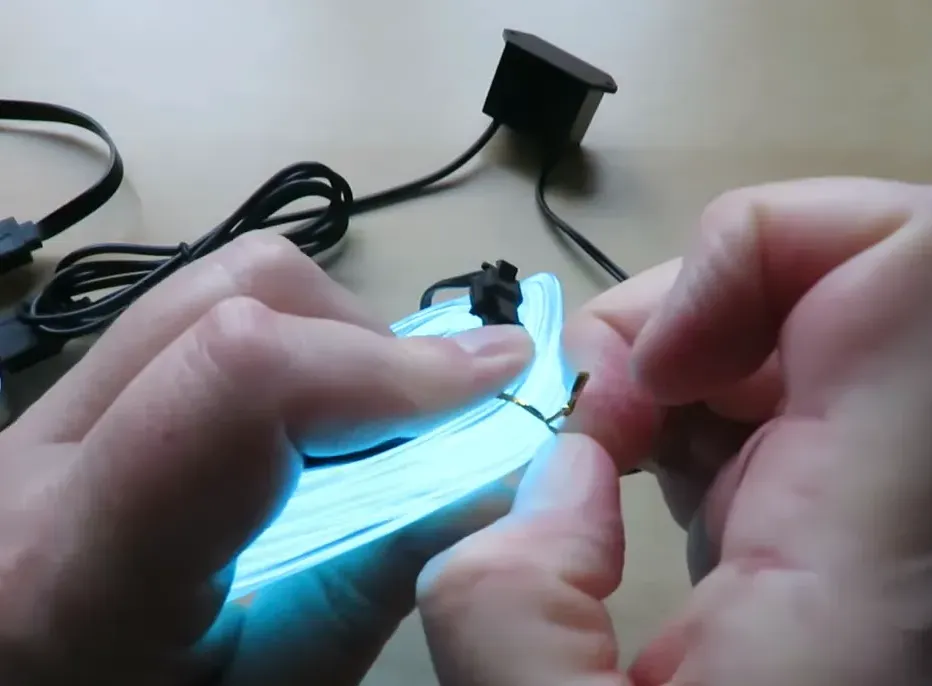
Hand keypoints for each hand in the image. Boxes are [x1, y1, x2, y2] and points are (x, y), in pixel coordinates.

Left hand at [0, 234, 533, 685]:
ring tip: (371, 425)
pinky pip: (186, 325)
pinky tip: (307, 429)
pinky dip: (283, 347)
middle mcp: (35, 461)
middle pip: (231, 297)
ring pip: (209, 288)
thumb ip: (364, 593)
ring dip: (327, 335)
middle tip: (431, 419)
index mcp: (79, 565)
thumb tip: (481, 479)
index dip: (386, 362)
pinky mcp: (54, 410)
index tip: (491, 379)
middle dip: (367, 340)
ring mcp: (34, 421)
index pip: (240, 379)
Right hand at [415, 178, 931, 684]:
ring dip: (674, 363)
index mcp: (882, 551)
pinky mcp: (863, 550)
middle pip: (836, 279)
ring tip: (590, 458)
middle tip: (583, 423)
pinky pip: (791, 410)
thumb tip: (560, 474)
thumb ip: (512, 605)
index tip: (654, 361)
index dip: (766, 242)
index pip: (922, 256)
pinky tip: (627, 486)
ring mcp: (899, 528)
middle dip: (677, 314)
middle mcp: (922, 518)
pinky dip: (692, 414)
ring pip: (805, 334)